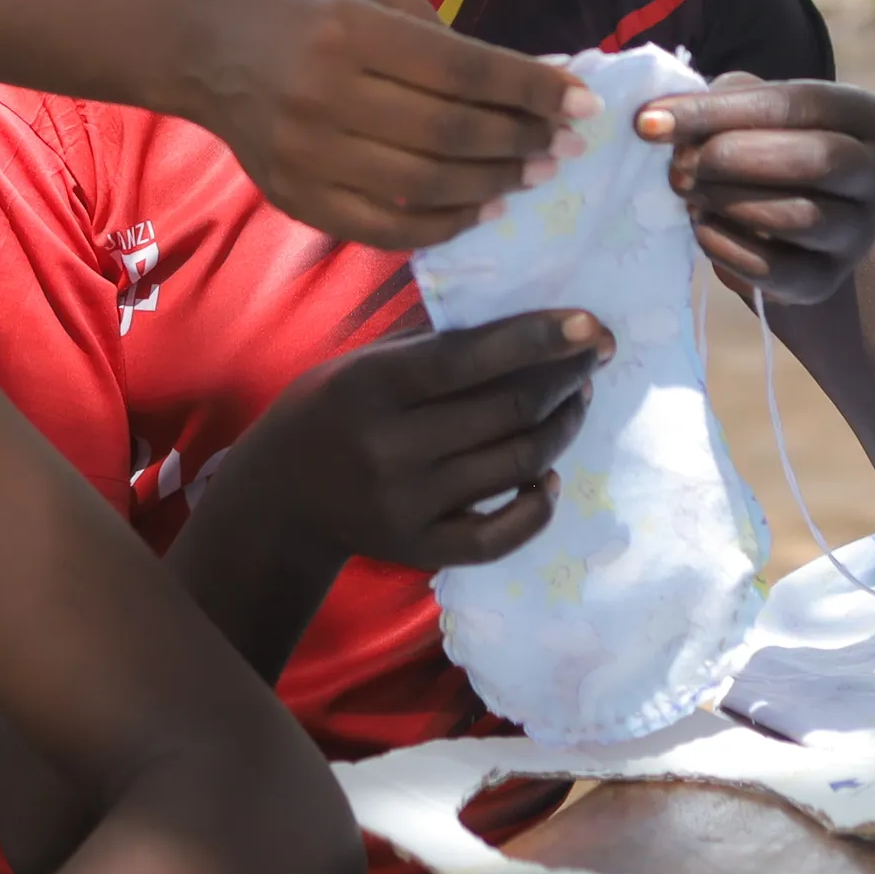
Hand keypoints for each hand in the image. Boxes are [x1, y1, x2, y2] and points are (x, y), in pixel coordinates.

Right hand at [182, 0, 582, 249]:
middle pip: (451, 133)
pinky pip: (385, 227)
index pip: (464, 70)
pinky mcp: (296, 198)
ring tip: (530, 175)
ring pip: (425, 185)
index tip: (579, 104)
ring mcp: (308, 154)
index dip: (531, 89)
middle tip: (562, 147)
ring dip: (493, 184)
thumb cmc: (299, 10)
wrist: (204, 48)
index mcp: (351, 30)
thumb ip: (442, 40)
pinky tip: (478, 208)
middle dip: (521, 141)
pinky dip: (442, 224)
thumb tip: (524, 86)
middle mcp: (327, 93)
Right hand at [214, 309, 609, 573]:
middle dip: (564, 378)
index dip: (537, 339)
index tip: (589, 325)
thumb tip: (525, 323)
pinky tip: (550, 474)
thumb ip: (432, 344)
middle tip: (594, 354)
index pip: (469, 359)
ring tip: (577, 399)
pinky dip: (538, 505)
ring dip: (562, 428)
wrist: (280, 498)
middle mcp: (390, 447)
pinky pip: (501, 535)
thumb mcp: (363, 362)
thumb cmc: (331, 410)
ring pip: (515, 464)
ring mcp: (407, 505)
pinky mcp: (420, 550)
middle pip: (506, 411)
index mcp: (371, 386)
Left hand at [634, 74, 874, 307]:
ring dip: (727, 203)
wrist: (792, 227)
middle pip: (813, 159)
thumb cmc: (766, 146)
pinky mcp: (829, 280)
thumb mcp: (750, 110)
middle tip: (676, 166)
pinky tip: (701, 228)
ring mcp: (859, 232)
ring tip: (687, 194)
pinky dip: (727, 248)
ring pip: (798, 216)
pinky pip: (778, 269)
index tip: (649, 121)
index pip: (793, 104)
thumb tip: (656, 119)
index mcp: (862, 115)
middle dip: (731, 159)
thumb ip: (715, 104)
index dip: (717, 112)